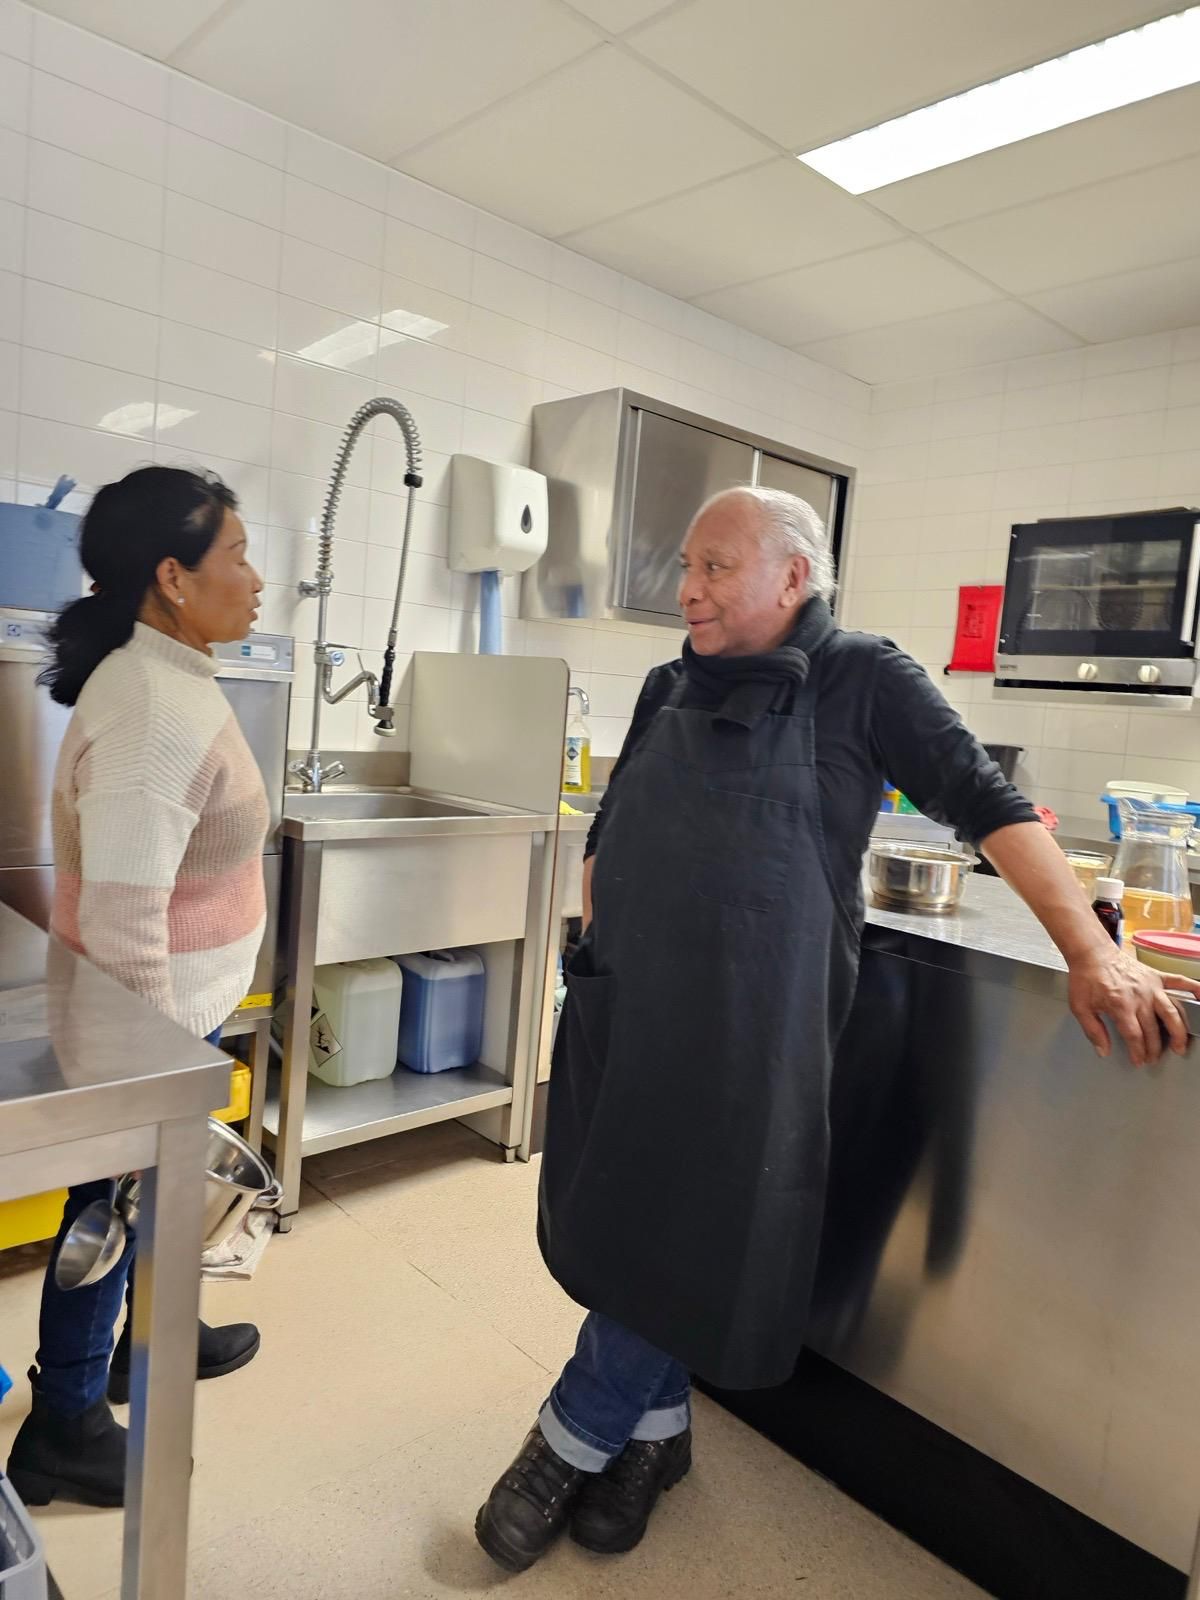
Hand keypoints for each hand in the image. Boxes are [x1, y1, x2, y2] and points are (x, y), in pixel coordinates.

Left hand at [1068, 944, 1199, 1065]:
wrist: (1091, 952)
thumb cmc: (1085, 978)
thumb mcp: (1079, 1007)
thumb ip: (1092, 1031)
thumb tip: (1103, 1051)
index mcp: (1121, 1005)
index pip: (1134, 1036)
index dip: (1138, 1052)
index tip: (1138, 1061)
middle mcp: (1140, 997)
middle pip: (1153, 1029)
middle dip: (1155, 1048)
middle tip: (1153, 1058)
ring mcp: (1151, 986)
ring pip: (1172, 1012)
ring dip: (1178, 1031)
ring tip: (1180, 1046)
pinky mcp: (1156, 976)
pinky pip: (1180, 981)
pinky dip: (1194, 989)